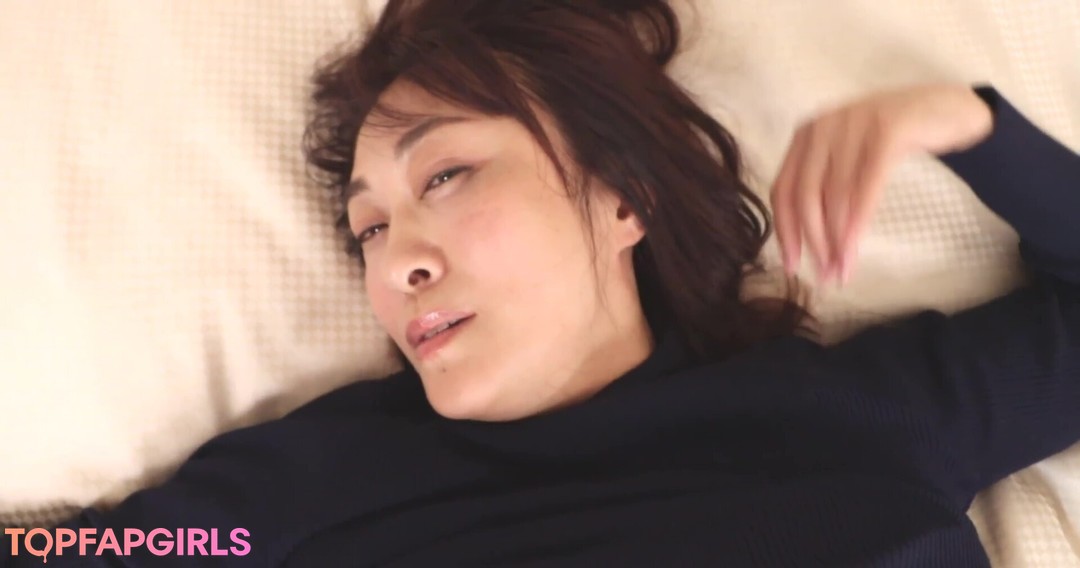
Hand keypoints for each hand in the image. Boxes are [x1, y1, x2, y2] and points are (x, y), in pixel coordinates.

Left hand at [770, 83, 993, 284]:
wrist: (950, 108)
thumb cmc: (895, 141)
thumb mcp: (851, 161)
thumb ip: (828, 190)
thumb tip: (814, 244)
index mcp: (806, 135)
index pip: (783, 190)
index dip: (785, 231)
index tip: (792, 265)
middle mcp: (822, 126)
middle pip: (804, 195)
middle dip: (813, 241)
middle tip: (825, 275)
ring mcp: (854, 123)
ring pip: (835, 193)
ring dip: (838, 238)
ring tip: (843, 269)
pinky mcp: (888, 129)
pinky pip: (866, 183)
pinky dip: (858, 218)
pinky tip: (855, 244)